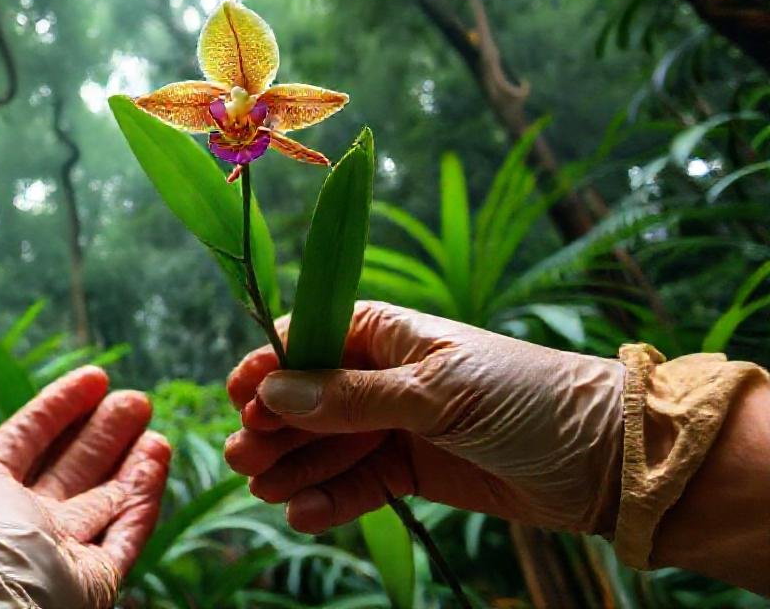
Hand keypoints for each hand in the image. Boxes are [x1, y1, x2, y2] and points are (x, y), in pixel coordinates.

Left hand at [0, 366, 170, 607]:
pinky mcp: (92, 579)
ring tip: (154, 428)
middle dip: (103, 431)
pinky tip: (157, 460)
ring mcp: (59, 553)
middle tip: (135, 400)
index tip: (95, 378)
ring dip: (130, 461)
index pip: (26, 439)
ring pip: (103, 500)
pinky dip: (143, 499)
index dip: (58, 407)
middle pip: (70, 468)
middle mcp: (22, 522)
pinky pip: (124, 535)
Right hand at [224, 301, 623, 534]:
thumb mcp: (437, 393)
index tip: (241, 397)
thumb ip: (354, 397)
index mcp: (392, 333)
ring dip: (294, 466)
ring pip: (328, 444)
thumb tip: (275, 393)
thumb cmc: (528, 399)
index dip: (273, 367)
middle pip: (310, 397)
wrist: (605, 461)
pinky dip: (330, 498)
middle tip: (245, 457)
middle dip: (275, 426)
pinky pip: (358, 483)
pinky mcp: (414, 471)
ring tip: (264, 489)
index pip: (313, 339)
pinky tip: (304, 513)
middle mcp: (387, 375)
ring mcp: (399, 425)